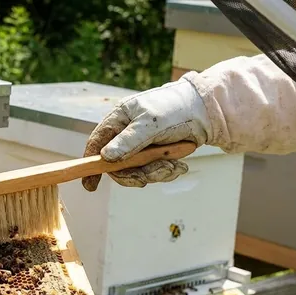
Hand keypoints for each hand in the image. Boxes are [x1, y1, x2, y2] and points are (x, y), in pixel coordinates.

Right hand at [81, 78, 210, 191]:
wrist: (205, 112)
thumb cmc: (175, 109)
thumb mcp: (150, 125)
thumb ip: (128, 141)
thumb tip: (105, 158)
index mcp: (119, 119)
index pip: (96, 143)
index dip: (90, 164)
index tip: (90, 185)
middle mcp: (126, 134)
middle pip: (117, 165)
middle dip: (133, 174)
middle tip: (145, 180)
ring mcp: (140, 146)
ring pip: (136, 172)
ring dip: (155, 173)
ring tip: (173, 166)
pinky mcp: (155, 155)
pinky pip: (152, 172)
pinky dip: (166, 172)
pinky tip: (179, 165)